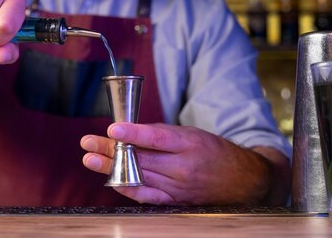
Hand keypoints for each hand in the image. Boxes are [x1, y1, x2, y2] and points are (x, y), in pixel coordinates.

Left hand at [80, 122, 289, 205]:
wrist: (243, 181)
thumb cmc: (215, 152)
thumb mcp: (194, 133)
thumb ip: (163, 134)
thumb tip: (132, 132)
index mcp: (189, 144)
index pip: (156, 139)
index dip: (132, 134)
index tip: (111, 129)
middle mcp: (183, 168)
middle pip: (141, 158)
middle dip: (111, 150)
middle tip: (88, 142)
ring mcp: (178, 188)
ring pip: (139, 176)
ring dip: (111, 168)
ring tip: (91, 160)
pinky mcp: (176, 202)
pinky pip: (147, 196)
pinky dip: (128, 188)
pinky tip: (110, 180)